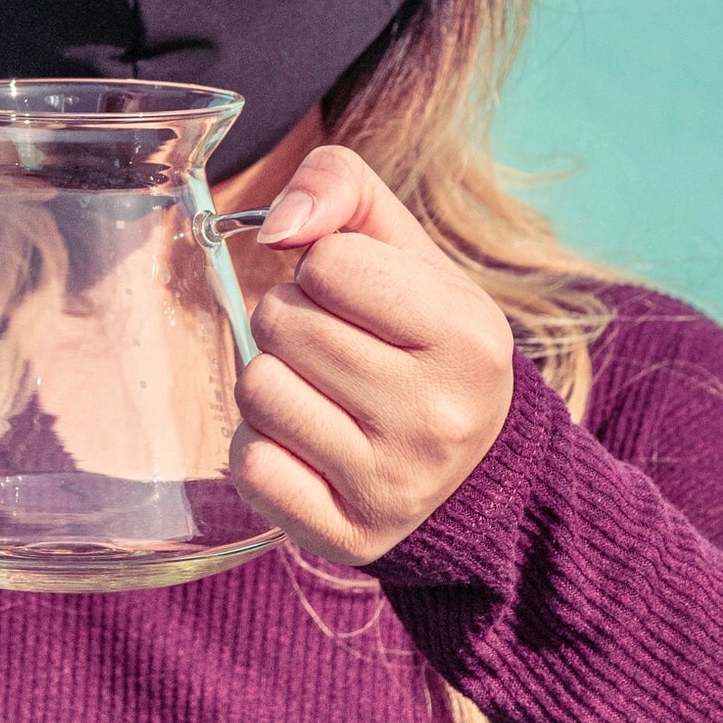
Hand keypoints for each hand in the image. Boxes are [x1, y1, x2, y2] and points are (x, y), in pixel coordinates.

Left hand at [230, 146, 516, 565]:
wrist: (473, 471)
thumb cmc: (421, 339)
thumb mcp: (406, 250)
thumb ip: (341, 186)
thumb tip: (275, 224)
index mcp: (468, 336)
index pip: (327, 262)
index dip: (324, 270)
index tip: (358, 301)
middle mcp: (438, 416)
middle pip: (280, 324)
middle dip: (291, 322)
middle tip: (334, 349)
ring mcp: (392, 484)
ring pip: (257, 390)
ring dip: (270, 380)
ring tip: (319, 393)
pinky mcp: (345, 536)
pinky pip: (249, 466)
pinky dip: (261, 447)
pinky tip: (306, 446)